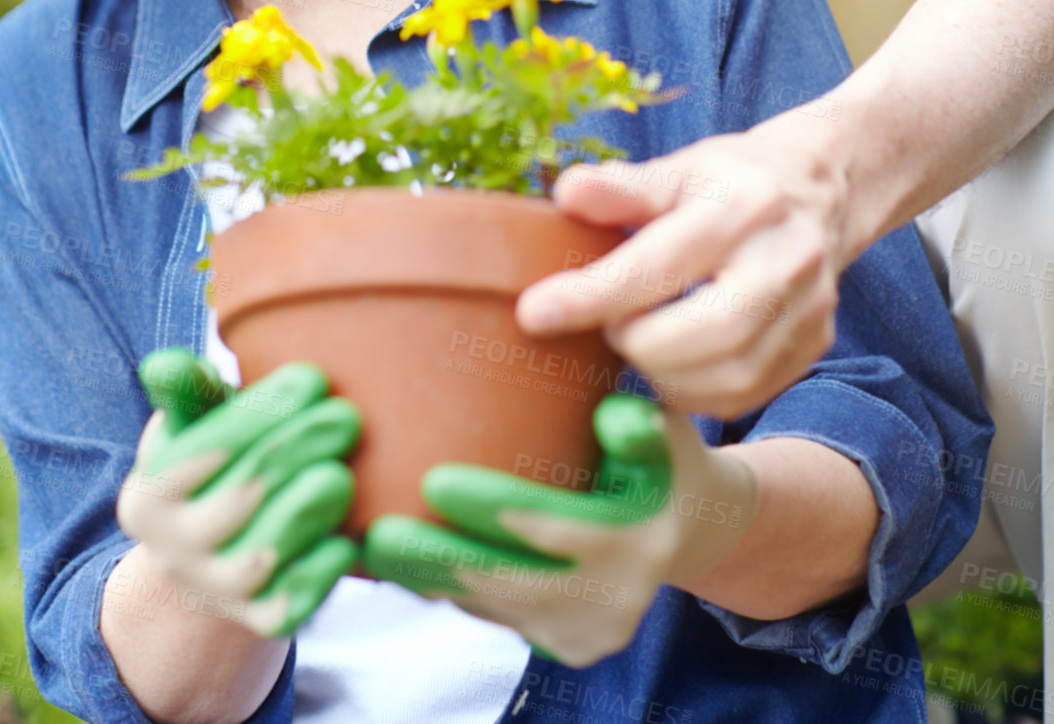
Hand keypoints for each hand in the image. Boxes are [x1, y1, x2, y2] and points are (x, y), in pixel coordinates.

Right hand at [117, 349, 359, 636]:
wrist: (221, 548)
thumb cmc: (220, 457)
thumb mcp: (197, 421)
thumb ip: (188, 391)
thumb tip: (165, 363)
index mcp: (149, 495)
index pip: (203, 451)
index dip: (260, 413)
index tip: (313, 379)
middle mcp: (173, 551)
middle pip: (238, 499)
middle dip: (297, 451)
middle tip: (347, 416)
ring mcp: (214, 591)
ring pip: (259, 558)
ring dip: (306, 511)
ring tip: (343, 474)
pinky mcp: (258, 620)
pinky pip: (289, 605)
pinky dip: (318, 574)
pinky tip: (346, 540)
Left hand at [362, 394, 757, 666]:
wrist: (690, 528)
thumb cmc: (663, 457)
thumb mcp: (662, 429)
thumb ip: (635, 426)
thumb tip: (608, 416)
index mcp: (643, 533)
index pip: (556, 524)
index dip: (491, 506)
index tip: (433, 480)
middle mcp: (620, 594)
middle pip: (513, 578)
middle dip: (439, 557)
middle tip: (377, 533)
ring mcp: (594, 629)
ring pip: (498, 606)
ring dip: (433, 580)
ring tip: (373, 548)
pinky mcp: (570, 649)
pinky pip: (499, 619)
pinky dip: (452, 593)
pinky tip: (407, 566)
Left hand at [515, 117, 847, 418]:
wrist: (820, 188)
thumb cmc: (731, 178)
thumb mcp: (679, 166)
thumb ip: (624, 188)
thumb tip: (566, 193)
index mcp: (744, 204)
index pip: (663, 261)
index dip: (594, 293)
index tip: (535, 313)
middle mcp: (786, 257)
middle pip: (713, 329)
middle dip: (641, 343)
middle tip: (607, 329)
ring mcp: (809, 305)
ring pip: (734, 372)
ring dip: (666, 374)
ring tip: (636, 345)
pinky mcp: (816, 342)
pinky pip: (750, 392)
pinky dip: (697, 393)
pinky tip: (669, 368)